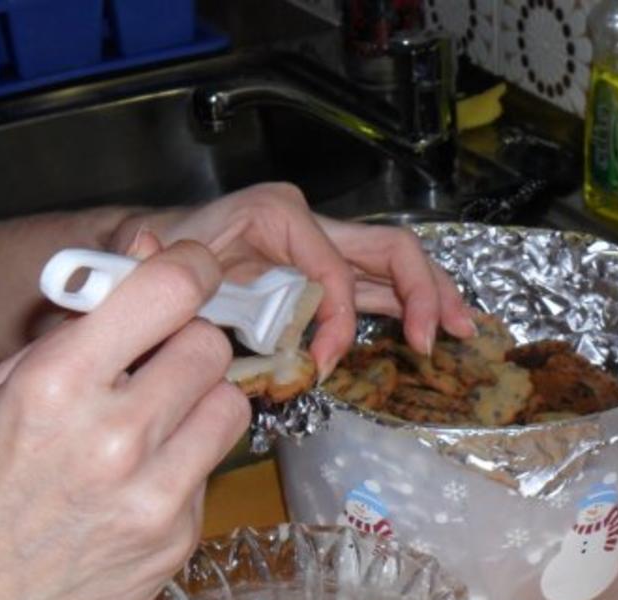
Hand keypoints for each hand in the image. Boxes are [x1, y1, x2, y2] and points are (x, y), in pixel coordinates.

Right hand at [0, 242, 248, 599]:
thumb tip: (147, 257)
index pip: (168, 293)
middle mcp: (114, 437)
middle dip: (189, 347)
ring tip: (161, 422)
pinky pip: (214, 471)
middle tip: (162, 365)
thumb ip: (79, 326)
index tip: (197, 272)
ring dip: (203, 403)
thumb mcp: (2, 393)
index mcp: (58, 385)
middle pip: (211, 348)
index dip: (193, 271)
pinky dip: (188, 465)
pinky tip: (144, 482)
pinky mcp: (179, 538)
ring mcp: (154, 494)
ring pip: (231, 406)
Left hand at [114, 183, 474, 375]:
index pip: (333, 269)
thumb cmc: (161, 253)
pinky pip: (379, 287)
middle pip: (390, 249)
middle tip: (439, 336)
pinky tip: (435, 329)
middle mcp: (312, 225)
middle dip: (422, 290)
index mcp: (278, 216)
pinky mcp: (329, 274)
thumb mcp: (156, 256)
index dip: (337, 319)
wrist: (156, 253)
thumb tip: (153, 255)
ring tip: (464, 330)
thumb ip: (157, 263)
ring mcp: (326, 249)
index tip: (322, 364)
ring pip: (396, 266)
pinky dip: (410, 307)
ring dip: (433, 297)